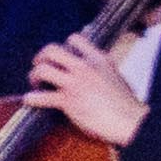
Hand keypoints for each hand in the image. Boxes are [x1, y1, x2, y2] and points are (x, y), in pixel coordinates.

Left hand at [26, 33, 146, 148]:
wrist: (131, 121)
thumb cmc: (126, 104)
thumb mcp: (116, 76)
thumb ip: (101, 69)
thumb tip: (92, 69)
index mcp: (99, 60)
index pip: (75, 39)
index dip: (62, 46)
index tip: (59, 57)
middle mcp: (85, 67)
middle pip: (51, 50)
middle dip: (40, 57)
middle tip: (39, 66)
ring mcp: (75, 83)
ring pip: (42, 69)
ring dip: (34, 76)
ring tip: (36, 84)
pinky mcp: (68, 101)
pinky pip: (40, 97)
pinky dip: (31, 98)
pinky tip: (30, 100)